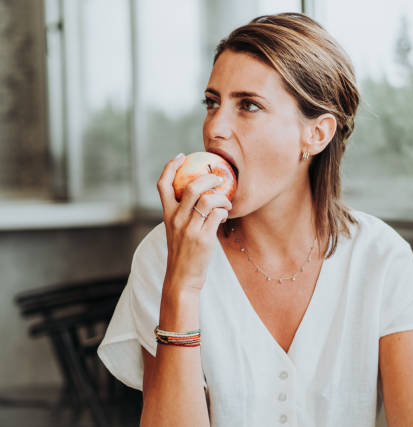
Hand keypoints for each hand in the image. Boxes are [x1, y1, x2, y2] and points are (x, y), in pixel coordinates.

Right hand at [157, 153, 232, 293]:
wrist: (182, 278)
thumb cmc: (182, 253)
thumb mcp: (175, 231)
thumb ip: (184, 214)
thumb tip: (202, 196)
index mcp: (167, 215)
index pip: (163, 185)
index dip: (171, 166)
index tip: (182, 156)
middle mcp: (176, 219)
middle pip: (191, 187)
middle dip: (208, 178)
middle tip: (219, 178)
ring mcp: (189, 229)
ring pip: (208, 200)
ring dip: (222, 197)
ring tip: (226, 201)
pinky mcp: (203, 238)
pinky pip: (218, 215)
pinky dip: (224, 212)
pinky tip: (225, 216)